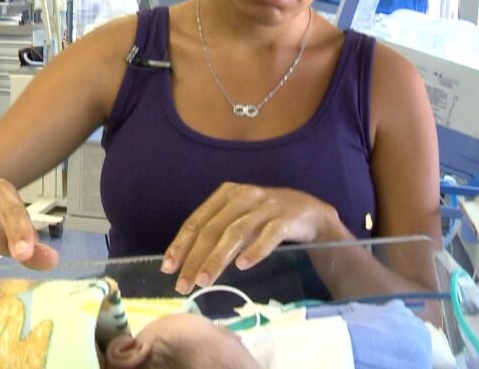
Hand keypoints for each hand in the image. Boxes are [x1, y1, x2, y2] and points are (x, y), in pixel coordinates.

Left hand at [161, 182, 339, 293]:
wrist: (311, 213)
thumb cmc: (266, 219)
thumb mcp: (238, 219)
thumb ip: (215, 234)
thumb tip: (185, 263)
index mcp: (227, 194)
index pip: (197, 221)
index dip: (180, 245)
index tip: (168, 268)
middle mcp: (244, 196)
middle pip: (212, 229)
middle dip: (194, 258)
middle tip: (183, 284)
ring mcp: (266, 206)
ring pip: (235, 233)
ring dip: (217, 258)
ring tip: (204, 280)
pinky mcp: (287, 218)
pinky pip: (269, 235)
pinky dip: (255, 250)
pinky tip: (243, 266)